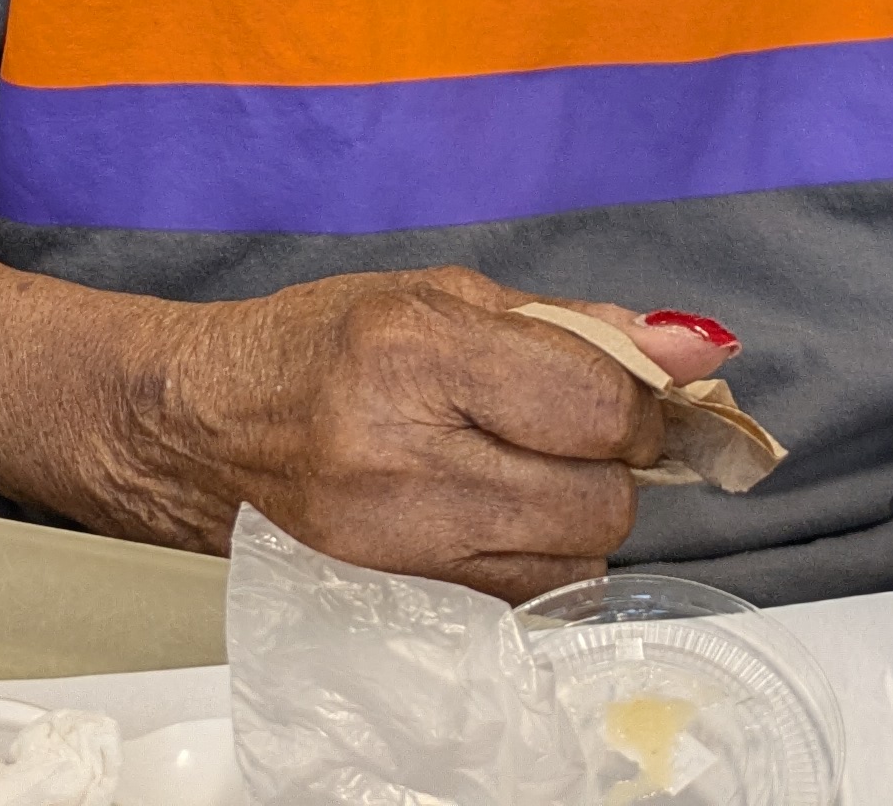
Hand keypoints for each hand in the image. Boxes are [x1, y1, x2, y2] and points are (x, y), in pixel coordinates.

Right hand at [112, 270, 685, 597]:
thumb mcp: (439, 294)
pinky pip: (527, 597)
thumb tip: (694, 352)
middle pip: (599, 497)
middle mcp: (405, 453)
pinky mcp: (397, 594)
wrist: (199, 428)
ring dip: (579, 513)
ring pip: (574, 558)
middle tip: (575, 428)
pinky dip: (540, 557)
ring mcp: (398, 539)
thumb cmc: (320, 344)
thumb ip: (573, 325)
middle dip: (614, 462)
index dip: (641, 402)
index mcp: (416, 350)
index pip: (595, 403)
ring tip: (528, 467)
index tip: (635, 389)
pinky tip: (501, 511)